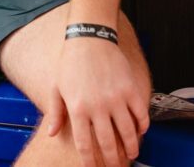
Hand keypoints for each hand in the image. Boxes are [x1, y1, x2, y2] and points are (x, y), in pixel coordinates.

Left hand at [48, 38, 148, 166]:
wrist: (89, 38)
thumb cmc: (70, 62)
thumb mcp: (57, 86)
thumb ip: (56, 112)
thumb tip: (51, 133)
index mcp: (77, 107)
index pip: (84, 144)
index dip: (90, 161)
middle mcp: (97, 106)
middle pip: (108, 144)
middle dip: (112, 160)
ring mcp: (116, 98)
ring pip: (128, 134)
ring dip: (131, 148)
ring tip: (130, 154)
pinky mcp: (130, 90)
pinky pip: (141, 116)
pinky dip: (143, 127)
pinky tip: (139, 131)